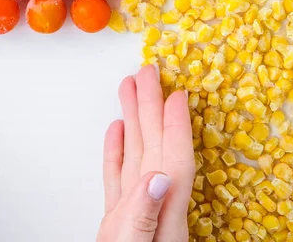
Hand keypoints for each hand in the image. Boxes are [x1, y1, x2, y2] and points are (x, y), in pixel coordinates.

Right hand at [97, 65, 194, 241]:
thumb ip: (143, 215)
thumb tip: (157, 178)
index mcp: (164, 215)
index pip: (174, 161)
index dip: (176, 125)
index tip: (175, 94)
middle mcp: (153, 207)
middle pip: (156, 148)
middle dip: (151, 107)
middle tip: (147, 74)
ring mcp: (135, 211)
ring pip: (137, 155)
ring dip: (134, 120)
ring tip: (130, 91)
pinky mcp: (118, 218)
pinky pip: (119, 175)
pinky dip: (117, 150)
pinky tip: (117, 131)